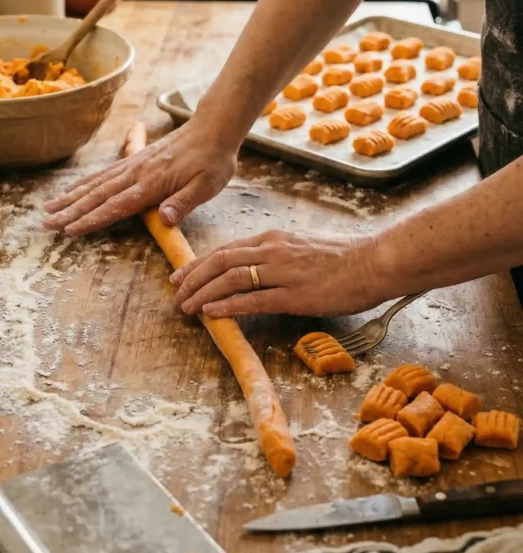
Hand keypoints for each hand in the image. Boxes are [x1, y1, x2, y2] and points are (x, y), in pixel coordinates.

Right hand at [44, 119, 236, 235]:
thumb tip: (164, 219)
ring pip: (96, 183)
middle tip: (47, 223)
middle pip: (98, 195)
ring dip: (71, 197)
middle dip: (71, 210)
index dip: (92, 219)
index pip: (117, 205)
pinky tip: (74, 190)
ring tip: (49, 208)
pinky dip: (86, 183)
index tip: (70, 229)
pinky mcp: (136, 159)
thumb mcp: (207, 185)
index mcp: (153, 183)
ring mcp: (134, 164)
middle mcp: (137, 173)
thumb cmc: (213, 160)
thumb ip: (184, 202)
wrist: (214, 128)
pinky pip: (105, 173)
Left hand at [170, 229, 386, 317]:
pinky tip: (212, 313)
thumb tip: (260, 271)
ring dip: (203, 293)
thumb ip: (280, 257)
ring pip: (231, 278)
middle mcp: (273, 250)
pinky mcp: (295, 294)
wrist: (376, 261)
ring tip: (186, 306)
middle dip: (193, 277)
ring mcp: (283, 272)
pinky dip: (228, 305)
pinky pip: (253, 299)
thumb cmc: (347, 258)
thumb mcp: (305, 248)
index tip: (182, 274)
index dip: (200, 263)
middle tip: (175, 292)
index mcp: (274, 239)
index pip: (227, 249)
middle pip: (221, 260)